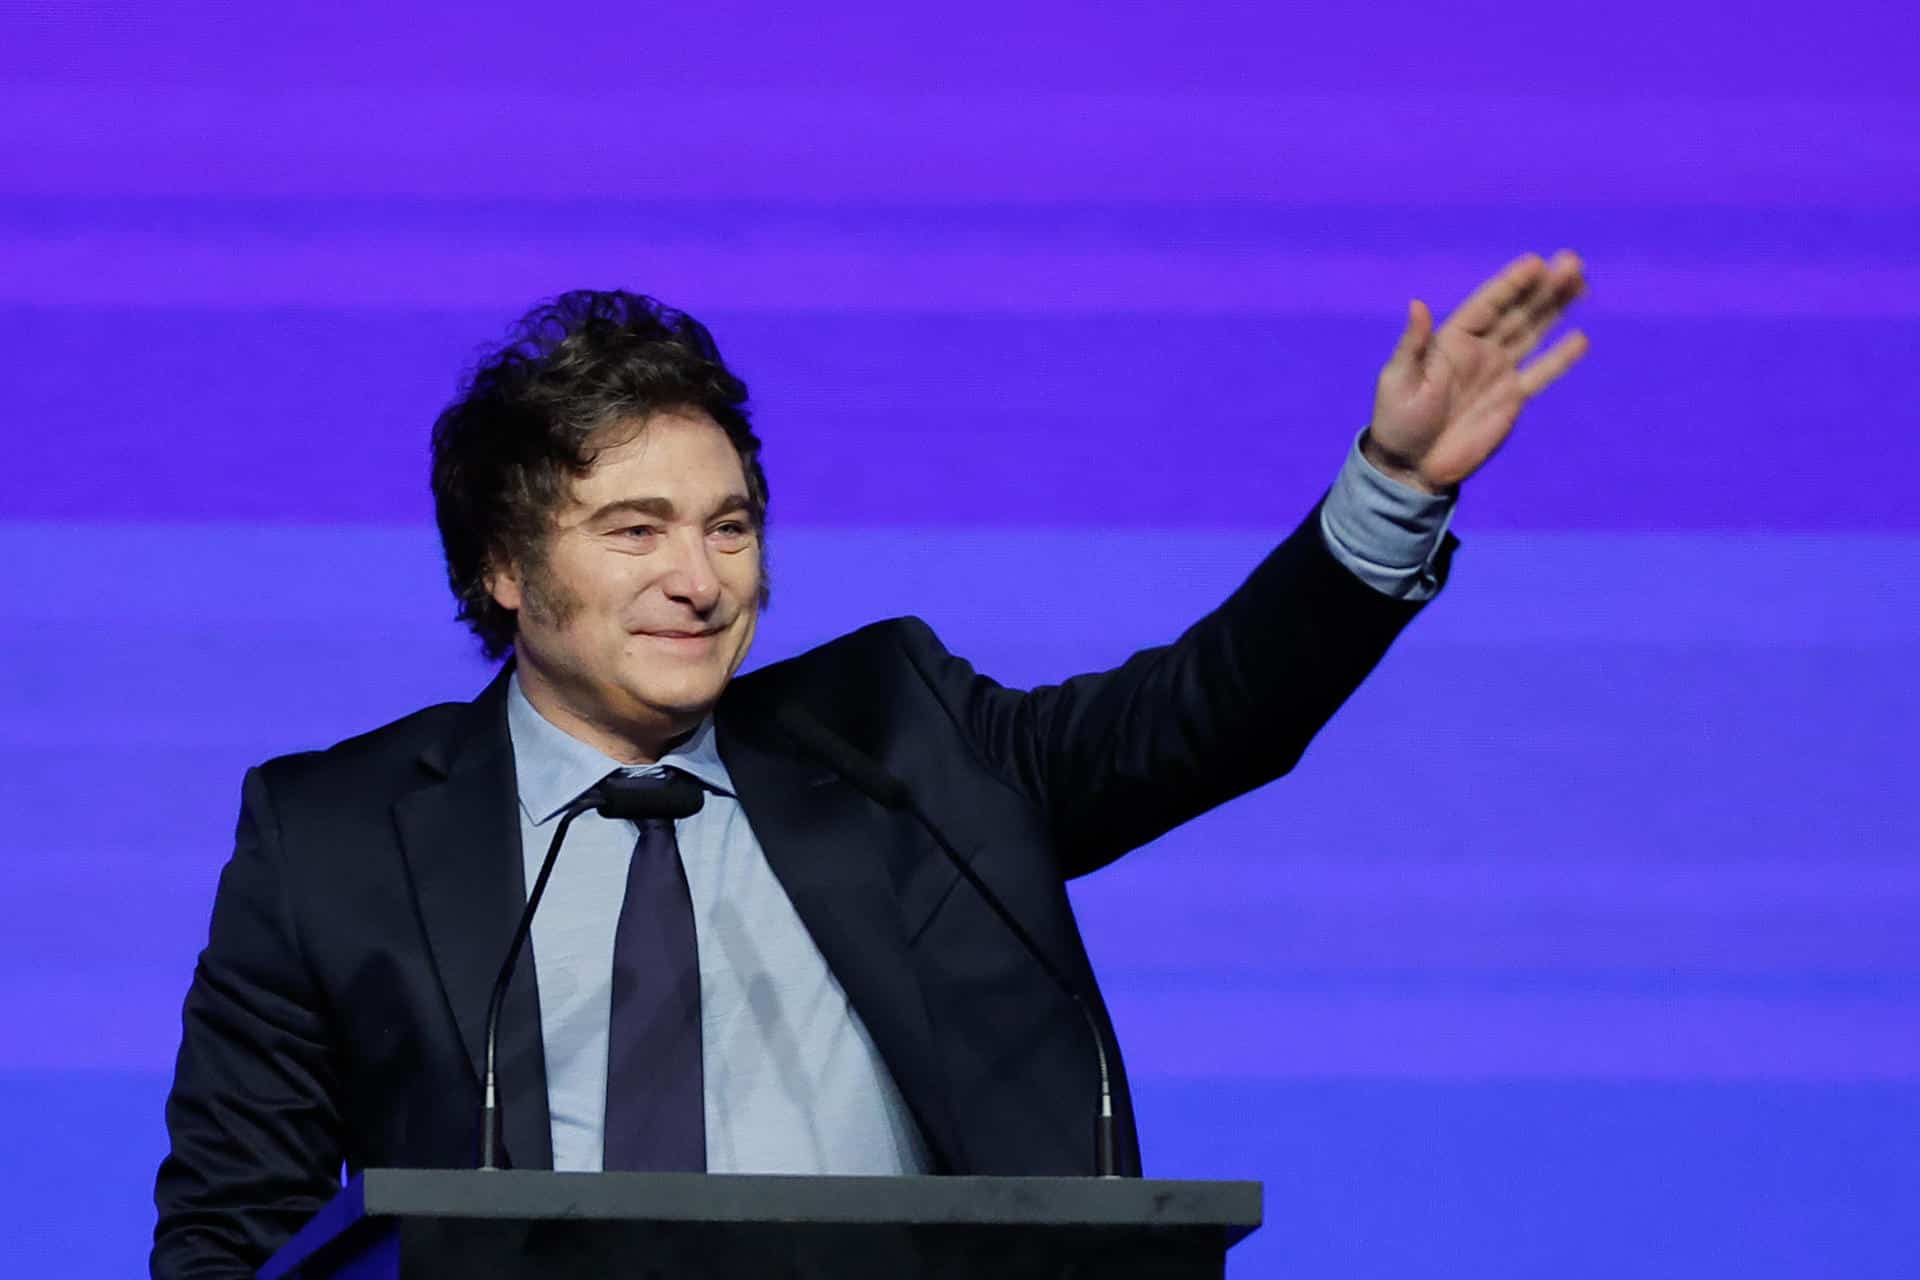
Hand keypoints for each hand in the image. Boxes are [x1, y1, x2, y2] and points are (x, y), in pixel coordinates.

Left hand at [1364, 251, 1588, 494]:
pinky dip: (1560, 358)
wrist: (1411, 465)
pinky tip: (1580, 339)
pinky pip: (1541, 374)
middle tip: (1573, 261)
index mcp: (1451, 340)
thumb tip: (1417, 304)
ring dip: (1556, 309)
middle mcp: (1479, 350)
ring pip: (1534, 333)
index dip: (1511, 283)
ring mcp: (1498, 373)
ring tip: (1582, 283)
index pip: (1487, 304)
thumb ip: (1413, 344)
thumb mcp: (1398, 380)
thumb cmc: (1397, 420)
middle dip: (1544, 288)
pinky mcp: (1512, 399)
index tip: (1537, 262)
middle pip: (1518, 311)